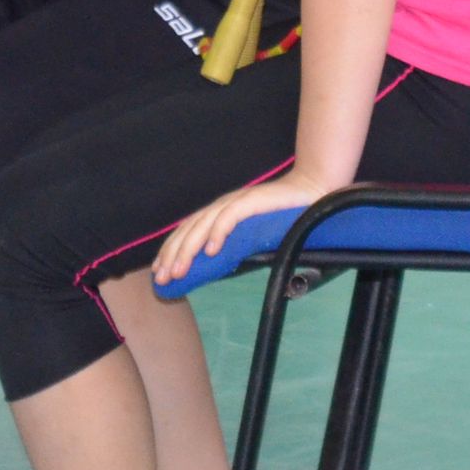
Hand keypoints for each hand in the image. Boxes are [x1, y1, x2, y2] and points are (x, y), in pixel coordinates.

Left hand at [153, 170, 335, 285]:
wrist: (310, 191)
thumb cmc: (281, 216)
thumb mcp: (251, 234)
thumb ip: (234, 245)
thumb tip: (214, 267)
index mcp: (219, 212)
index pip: (187, 232)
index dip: (170, 251)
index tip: (159, 274)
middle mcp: (222, 205)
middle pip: (189, 230)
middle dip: (172, 255)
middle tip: (162, 278)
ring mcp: (236, 201)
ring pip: (203, 225)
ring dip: (189, 249)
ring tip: (179, 271)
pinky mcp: (252, 200)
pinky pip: (230, 217)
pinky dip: (218, 232)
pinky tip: (212, 251)